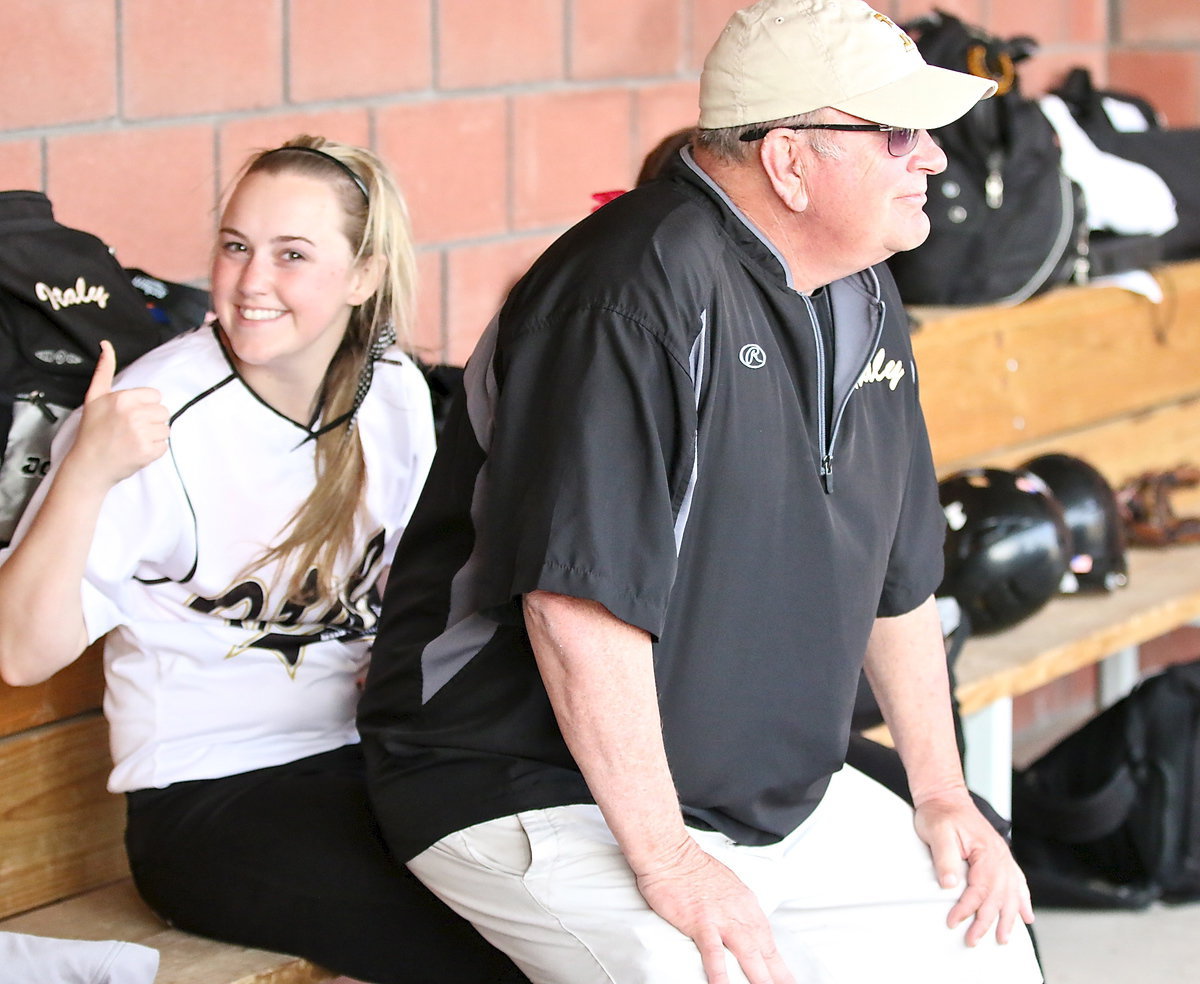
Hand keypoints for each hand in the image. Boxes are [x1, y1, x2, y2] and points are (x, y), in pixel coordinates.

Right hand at [69, 340, 168, 486]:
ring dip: (153, 436)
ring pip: (166, 429)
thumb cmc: (92, 430)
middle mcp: (133, 415)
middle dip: (151, 420)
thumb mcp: (95, 397)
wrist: (89, 465)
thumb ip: (104, 370)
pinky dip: (154, 450)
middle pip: (163, 412)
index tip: (130, 415)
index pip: (156, 396)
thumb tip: (106, 345)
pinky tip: (136, 450)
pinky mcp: (148, 452)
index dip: (145, 406)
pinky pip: (164, 446)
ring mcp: (142, 434)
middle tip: (131, 429)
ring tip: (133, 440)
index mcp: (123, 399)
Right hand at [634, 838, 795, 983]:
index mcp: (746, 904)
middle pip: (764, 950)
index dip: (779, 965)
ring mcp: (721, 917)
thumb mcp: (724, 887)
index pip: (768, 940)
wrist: (670, 852)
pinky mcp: (700, 921)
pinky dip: (720, 971)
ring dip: (759, 976)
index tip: (787, 980)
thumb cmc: (691, 868)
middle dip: (777, 975)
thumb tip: (741, 928)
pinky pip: (712, 951)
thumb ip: (735, 909)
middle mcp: (739, 912)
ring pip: (747, 952)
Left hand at [914, 792, 1033, 946]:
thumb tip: (950, 884)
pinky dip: (1022, 901)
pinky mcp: (1000, 857)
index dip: (967, 908)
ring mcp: (1002, 857)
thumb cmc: (939, 813)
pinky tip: (1026, 915)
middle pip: (998, 896)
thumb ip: (945, 857)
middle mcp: (1000, 856)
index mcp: (986, 851)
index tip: (953, 921)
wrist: (945, 796)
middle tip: (973, 940)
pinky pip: (1017, 882)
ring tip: (1003, 938)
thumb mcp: (937, 831)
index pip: (980, 889)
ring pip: (1011, 894)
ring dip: (1008, 918)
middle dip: (986, 922)